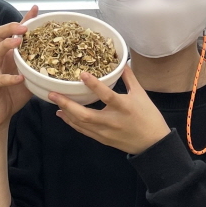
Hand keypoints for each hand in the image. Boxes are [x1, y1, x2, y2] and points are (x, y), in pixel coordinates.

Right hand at [0, 6, 37, 128]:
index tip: (36, 10)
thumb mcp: (30, 77)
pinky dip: (10, 78)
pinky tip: (20, 78)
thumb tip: (62, 58)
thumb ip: (39, 66)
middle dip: (11, 27)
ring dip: (8, 45)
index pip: (14, 32)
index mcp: (9, 55)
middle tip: (25, 27)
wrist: (0, 114)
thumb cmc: (14, 93)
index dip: (24, 20)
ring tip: (19, 42)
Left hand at [50, 64, 169, 155]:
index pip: (107, 95)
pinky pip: (84, 131)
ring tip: (54, 102)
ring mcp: (106, 133)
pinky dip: (72, 123)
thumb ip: (129, 78)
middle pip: (85, 115)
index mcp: (124, 107)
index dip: (94, 85)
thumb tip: (121, 62)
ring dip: (66, 113)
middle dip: (67, 104)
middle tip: (53, 94)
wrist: (153, 144)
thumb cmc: (149, 117)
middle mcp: (112, 121)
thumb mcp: (141, 94)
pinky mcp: (102, 140)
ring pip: (81, 124)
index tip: (82, 74)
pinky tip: (63, 115)